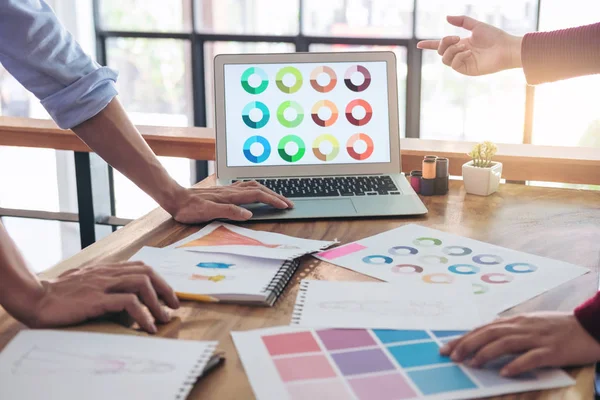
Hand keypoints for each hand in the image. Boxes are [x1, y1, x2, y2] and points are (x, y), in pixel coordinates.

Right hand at [29, 262, 179, 333]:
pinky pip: (128, 302)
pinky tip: (147, 326)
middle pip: (147, 272)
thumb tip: (125, 305)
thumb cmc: (58, 295)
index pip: (140, 267)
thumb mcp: (86, 285)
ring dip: (157, 303)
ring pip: (142, 283)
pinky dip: (143, 314)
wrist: (35, 298)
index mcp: (106, 269)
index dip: (159, 280)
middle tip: (174, 306)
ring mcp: (102, 284)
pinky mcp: (96, 299)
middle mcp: (107, 273)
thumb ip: (105, 288)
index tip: (168, 296)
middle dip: (165, 289)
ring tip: (163, 319)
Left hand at [171, 180, 293, 223]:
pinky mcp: (223, 191)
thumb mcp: (207, 213)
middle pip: (260, 188)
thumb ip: (229, 212)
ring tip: (277, 198)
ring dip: (268, 191)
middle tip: (288, 203)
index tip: (285, 206)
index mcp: (231, 196)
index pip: (258, 196)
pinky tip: (256, 192)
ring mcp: (228, 189)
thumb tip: (249, 214)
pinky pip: (245, 187)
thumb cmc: (189, 208)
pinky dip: (256, 189)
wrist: (175, 198)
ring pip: (253, 186)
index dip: (273, 200)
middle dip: (276, 195)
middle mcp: (231, 190)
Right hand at [417, 15, 522, 75]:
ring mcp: (463, 63)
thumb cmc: (494, 37)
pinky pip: (454, 64)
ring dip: (452, 50)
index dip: (429, 44)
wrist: (505, 48)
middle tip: (456, 37)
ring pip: (445, 58)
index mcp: (460, 44)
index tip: (418, 44)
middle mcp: (460, 54)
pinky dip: (459, 56)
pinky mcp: (467, 70)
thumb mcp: (476, 25)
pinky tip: (468, 52)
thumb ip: (461, 21)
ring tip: (465, 45)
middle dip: (444, 42)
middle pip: (440, 51)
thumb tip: (446, 17)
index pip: (441, 45)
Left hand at [440, 312, 599, 376]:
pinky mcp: (552, 350)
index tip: (446, 348)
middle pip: (489, 333)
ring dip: (486, 353)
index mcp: (515, 321)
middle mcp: (522, 326)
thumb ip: (509, 330)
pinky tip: (505, 372)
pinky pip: (532, 357)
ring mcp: (537, 337)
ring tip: (472, 364)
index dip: (463, 338)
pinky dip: (516, 364)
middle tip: (453, 358)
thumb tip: (484, 339)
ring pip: (505, 342)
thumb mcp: (529, 324)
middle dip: (468, 345)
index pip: (483, 328)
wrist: (588, 327)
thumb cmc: (556, 327)